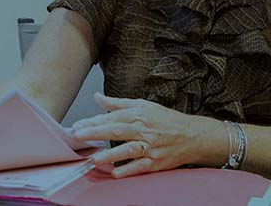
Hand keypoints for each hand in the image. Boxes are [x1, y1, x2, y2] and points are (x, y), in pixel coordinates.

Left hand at [70, 93, 223, 177]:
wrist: (193, 136)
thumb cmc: (166, 120)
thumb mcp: (143, 106)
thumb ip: (118, 103)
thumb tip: (98, 97)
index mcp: (139, 115)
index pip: (112, 117)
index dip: (93, 121)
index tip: (77, 126)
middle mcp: (144, 130)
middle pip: (117, 130)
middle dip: (95, 133)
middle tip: (77, 137)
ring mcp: (151, 147)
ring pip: (128, 150)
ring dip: (109, 154)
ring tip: (93, 159)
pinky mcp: (156, 162)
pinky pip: (141, 166)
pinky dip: (129, 170)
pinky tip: (115, 173)